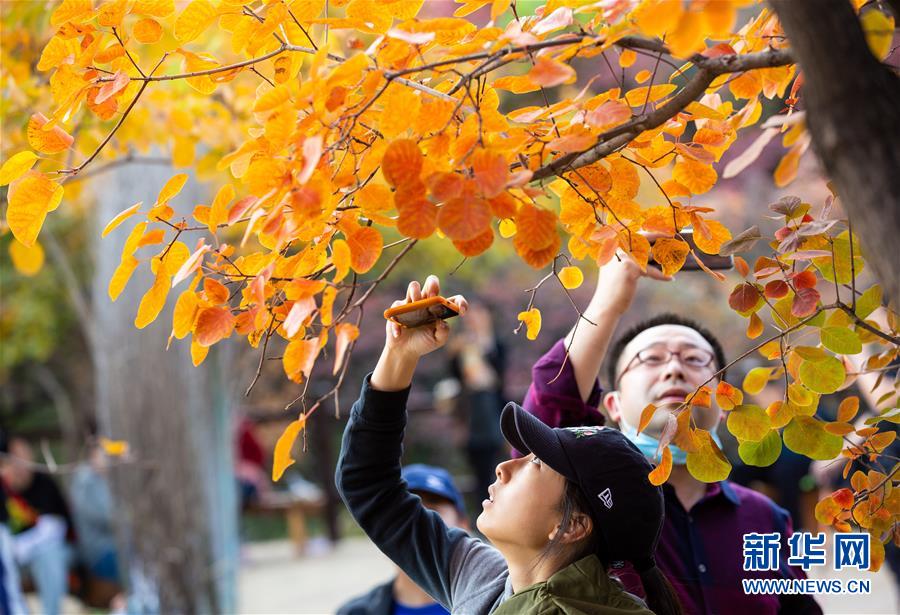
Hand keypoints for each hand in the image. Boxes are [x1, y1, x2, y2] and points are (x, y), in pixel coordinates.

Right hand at [372, 276, 466, 391]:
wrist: (405, 350)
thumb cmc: (423, 343)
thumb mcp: (438, 340)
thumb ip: (444, 331)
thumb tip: (441, 320)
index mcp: (440, 309)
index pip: (453, 300)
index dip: (460, 302)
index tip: (461, 311)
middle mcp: (427, 302)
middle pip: (432, 282)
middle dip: (433, 285)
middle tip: (433, 297)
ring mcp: (412, 303)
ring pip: (414, 286)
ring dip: (415, 292)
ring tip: (416, 304)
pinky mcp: (398, 308)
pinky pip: (397, 307)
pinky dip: (398, 321)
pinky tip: (399, 334)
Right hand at [591, 234, 670, 316]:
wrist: (606, 305)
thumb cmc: (614, 288)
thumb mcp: (619, 268)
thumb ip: (630, 257)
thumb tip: (650, 252)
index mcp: (612, 246)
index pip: (633, 234)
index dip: (649, 232)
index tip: (662, 230)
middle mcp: (616, 248)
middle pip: (642, 237)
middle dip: (658, 234)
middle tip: (671, 234)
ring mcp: (623, 256)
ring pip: (648, 254)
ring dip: (661, 259)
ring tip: (671, 262)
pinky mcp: (630, 267)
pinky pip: (651, 270)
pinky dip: (661, 276)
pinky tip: (670, 278)